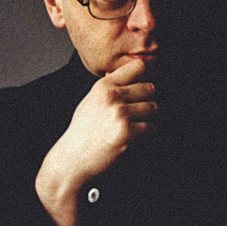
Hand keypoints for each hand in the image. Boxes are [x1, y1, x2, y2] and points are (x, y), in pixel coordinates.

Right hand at [35, 59, 157, 225]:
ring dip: (149, 118)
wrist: (73, 159)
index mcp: (103, 86)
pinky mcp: (127, 132)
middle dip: (149, 100)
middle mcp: (112, 97)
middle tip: (142, 111)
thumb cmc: (83, 132)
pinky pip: (151, 128)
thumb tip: (135, 75)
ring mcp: (120, 114)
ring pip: (153, 108)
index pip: (138, 66)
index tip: (147, 84)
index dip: (147, 75)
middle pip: (150, 88)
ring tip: (137, 124)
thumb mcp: (91, 101)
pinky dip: (147, 133)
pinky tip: (135, 137)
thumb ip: (110, 87)